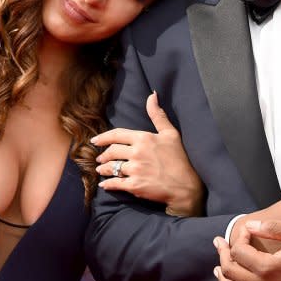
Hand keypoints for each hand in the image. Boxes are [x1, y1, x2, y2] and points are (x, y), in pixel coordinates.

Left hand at [92, 91, 204, 215]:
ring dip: (103, 169)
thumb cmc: (180, 158)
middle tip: (100, 158)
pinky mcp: (135, 185)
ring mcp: (135, 170)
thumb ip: (158, 115)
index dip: (103, 138)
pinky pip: (115, 183)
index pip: (116, 135)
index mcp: (143, 138)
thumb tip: (152, 95)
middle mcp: (137, 153)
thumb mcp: (171, 133)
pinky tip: (105, 184)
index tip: (95, 141)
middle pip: (112, 151)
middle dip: (103, 155)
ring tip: (101, 170)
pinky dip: (108, 184)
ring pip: (111, 167)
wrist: (186, 186)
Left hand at [215, 220, 280, 280]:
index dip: (238, 237)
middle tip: (219, 242)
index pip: (239, 251)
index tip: (246, 230)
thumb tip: (249, 225)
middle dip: (223, 253)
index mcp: (269, 268)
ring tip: (221, 261)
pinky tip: (233, 279)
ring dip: (225, 273)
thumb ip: (273, 226)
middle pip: (230, 270)